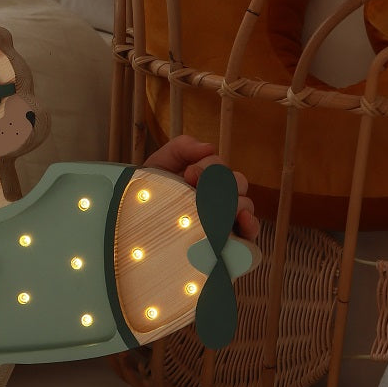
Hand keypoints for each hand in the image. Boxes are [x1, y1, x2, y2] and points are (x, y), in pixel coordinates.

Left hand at [143, 134, 259, 242]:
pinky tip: (242, 219)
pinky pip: (251, 231)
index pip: (220, 167)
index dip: (207, 168)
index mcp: (209, 176)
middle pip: (237, 183)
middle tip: (198, 191)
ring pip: (244, 204)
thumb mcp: (162, 163)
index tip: (189, 175)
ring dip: (232, 203)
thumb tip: (209, 147)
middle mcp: (222, 195)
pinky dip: (251, 224)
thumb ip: (183, 147)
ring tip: (212, 208)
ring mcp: (227, 217)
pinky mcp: (231, 239)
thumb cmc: (152, 190)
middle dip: (219, 184)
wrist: (136, 216)